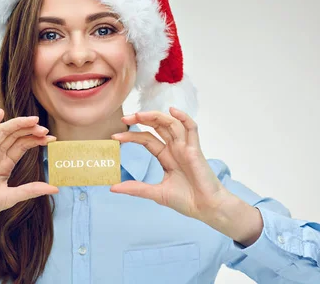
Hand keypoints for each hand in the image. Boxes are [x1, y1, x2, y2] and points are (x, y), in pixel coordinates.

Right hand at [0, 109, 57, 232]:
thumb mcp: (12, 197)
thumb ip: (32, 190)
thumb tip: (55, 188)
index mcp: (5, 163)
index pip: (23, 144)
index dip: (37, 139)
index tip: (52, 138)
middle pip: (15, 135)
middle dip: (31, 130)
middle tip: (45, 129)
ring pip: (3, 132)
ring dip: (18, 124)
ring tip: (33, 120)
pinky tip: (0, 114)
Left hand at [110, 107, 229, 221]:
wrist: (206, 208)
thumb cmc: (186, 200)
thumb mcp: (156, 193)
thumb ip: (136, 188)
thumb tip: (112, 188)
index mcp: (166, 156)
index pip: (146, 139)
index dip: (131, 136)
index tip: (114, 136)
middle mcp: (175, 148)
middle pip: (157, 127)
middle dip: (141, 120)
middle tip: (125, 118)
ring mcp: (185, 147)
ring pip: (171, 124)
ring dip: (156, 116)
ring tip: (140, 114)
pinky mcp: (195, 149)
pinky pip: (192, 128)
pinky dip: (184, 117)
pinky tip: (172, 111)